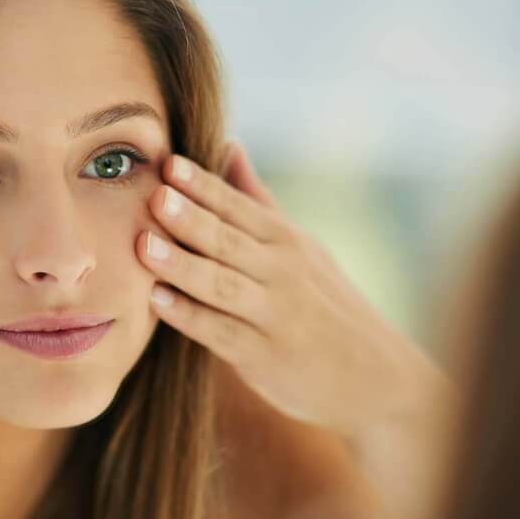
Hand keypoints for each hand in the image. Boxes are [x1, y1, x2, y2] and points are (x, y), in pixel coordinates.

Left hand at [138, 141, 418, 430]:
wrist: (375, 374)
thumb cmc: (325, 304)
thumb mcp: (299, 245)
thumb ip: (256, 198)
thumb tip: (228, 144)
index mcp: (284, 239)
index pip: (237, 206)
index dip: (202, 185)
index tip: (167, 161)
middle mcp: (281, 270)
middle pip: (228, 240)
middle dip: (190, 217)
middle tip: (154, 194)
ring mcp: (274, 313)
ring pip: (222, 284)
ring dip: (183, 264)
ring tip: (144, 245)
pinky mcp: (265, 355)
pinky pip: (221, 332)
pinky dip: (191, 316)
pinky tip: (157, 301)